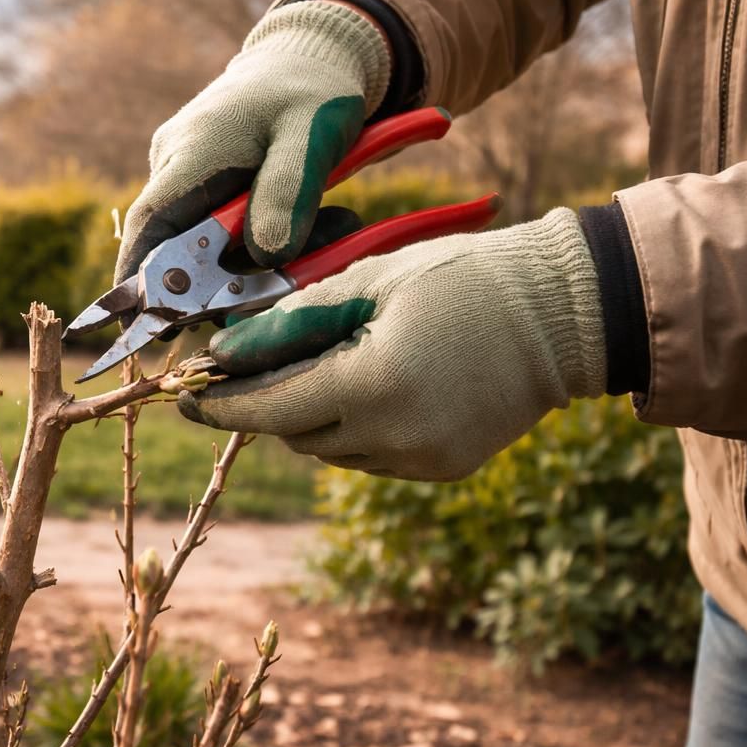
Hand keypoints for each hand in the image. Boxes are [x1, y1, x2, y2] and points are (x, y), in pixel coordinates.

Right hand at [115, 0, 391, 281]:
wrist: (316, 55)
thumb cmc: (313, 89)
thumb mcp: (312, 136)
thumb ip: (288, 195)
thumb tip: (266, 257)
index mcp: (190, 154)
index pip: (149, 229)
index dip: (137, 282)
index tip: (136, 326)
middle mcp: (177, 168)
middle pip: (182, 251)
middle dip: (233, 277)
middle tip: (293, 278)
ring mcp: (190, 177)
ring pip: (212, 248)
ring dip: (264, 258)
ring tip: (332, 228)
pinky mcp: (210, 186)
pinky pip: (229, 234)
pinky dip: (269, 243)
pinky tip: (319, 223)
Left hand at [177, 209, 607, 480]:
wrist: (563, 313)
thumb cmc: (461, 278)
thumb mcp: (368, 284)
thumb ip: (292, 321)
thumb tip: (224, 353)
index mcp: (372, 385)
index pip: (269, 409)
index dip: (220, 404)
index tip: (183, 396)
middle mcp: (395, 437)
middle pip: (296, 432)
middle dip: (270, 401)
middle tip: (255, 362)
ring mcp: (422, 460)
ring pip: (332, 448)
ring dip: (314, 413)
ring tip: (334, 359)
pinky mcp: (443, 469)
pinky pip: (372, 455)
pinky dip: (357, 426)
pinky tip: (377, 381)